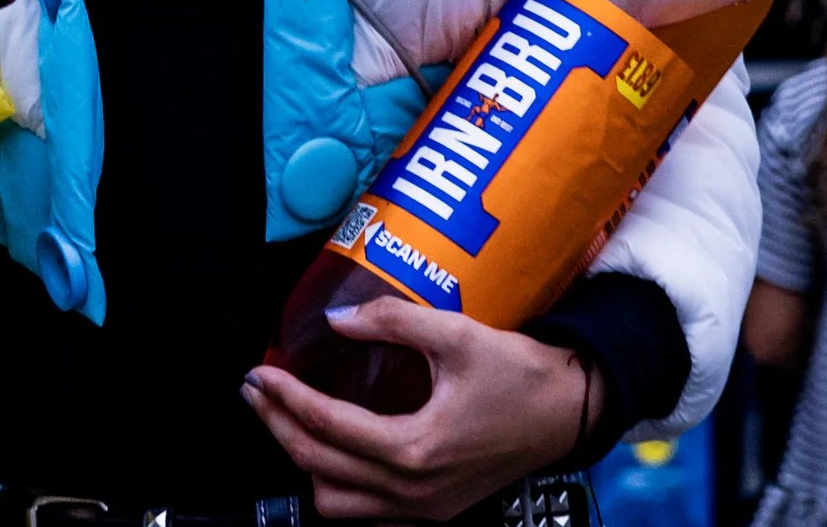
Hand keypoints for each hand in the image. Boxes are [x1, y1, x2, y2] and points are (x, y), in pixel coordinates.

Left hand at [244, 298, 597, 520]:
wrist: (569, 411)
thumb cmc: (518, 375)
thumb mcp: (453, 332)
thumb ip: (389, 319)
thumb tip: (335, 319)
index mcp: (418, 450)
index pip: (329, 427)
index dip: (286, 396)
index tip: (259, 371)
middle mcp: (417, 491)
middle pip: (321, 470)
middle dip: (279, 428)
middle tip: (257, 390)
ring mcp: (427, 508)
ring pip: (339, 504)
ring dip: (304, 462)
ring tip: (285, 416)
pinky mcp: (436, 508)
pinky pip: (368, 511)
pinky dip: (337, 481)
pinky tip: (328, 443)